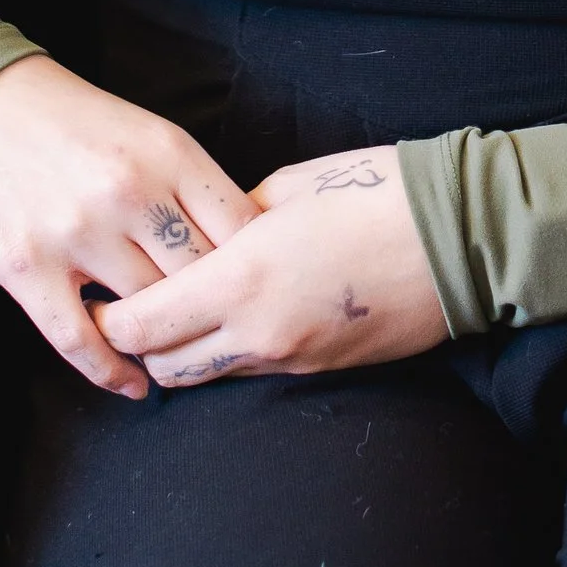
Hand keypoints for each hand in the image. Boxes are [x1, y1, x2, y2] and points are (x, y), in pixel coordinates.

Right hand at [0, 55, 257, 394]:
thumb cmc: (72, 120)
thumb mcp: (148, 133)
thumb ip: (191, 186)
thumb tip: (242, 247)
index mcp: (170, 154)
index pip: (241, 231)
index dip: (255, 267)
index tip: (253, 287)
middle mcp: (130, 194)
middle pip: (201, 279)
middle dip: (212, 308)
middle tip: (217, 329)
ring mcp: (78, 234)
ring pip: (148, 313)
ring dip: (163, 339)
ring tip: (174, 352)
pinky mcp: (29, 268)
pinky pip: (81, 340)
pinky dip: (112, 372)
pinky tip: (132, 385)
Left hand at [96, 148, 447, 389]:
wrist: (462, 239)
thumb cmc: (376, 194)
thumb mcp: (288, 188)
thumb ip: (230, 220)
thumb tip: (204, 236)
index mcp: (240, 279)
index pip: (139, 324)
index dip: (110, 317)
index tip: (105, 292)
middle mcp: (258, 333)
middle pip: (164, 366)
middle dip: (140, 342)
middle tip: (135, 304)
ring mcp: (292, 360)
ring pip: (207, 377)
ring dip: (185, 354)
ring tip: (185, 313)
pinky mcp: (323, 370)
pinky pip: (254, 372)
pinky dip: (231, 354)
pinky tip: (239, 318)